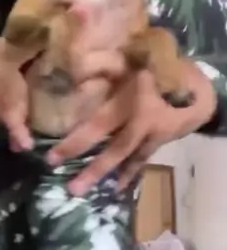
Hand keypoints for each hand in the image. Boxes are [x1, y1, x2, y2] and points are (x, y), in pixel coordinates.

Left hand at [47, 62, 216, 194]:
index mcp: (134, 98)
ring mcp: (154, 134)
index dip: (76, 142)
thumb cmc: (158, 64)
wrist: (198, 82)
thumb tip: (72, 69)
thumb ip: (104, 64)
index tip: (52, 157)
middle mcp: (143, 120)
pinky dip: (129, 173)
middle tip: (71, 189)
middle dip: (92, 169)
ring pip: (127, 157)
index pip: (99, 123)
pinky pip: (142, 159)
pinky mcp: (161, 141)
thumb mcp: (131, 57)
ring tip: (83, 191)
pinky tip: (115, 188)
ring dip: (105, 174)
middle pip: (115, 148)